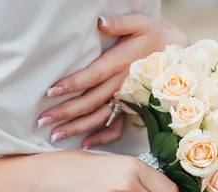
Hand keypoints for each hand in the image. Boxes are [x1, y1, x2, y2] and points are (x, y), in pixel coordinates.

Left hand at [38, 14, 188, 149]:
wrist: (175, 53)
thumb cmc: (153, 34)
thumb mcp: (141, 22)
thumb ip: (121, 22)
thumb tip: (101, 21)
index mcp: (122, 63)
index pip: (93, 75)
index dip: (73, 84)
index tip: (51, 91)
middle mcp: (122, 85)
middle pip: (91, 101)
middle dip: (66, 112)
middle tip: (42, 121)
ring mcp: (126, 100)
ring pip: (100, 118)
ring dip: (77, 128)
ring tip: (54, 136)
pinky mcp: (131, 109)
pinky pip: (118, 128)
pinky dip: (102, 138)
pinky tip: (85, 144)